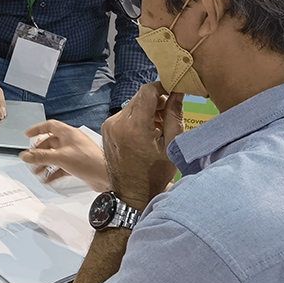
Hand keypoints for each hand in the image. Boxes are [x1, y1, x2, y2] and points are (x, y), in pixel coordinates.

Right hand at [20, 120, 109, 191]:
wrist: (107, 176)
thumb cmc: (91, 162)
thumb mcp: (61, 157)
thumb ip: (41, 157)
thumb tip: (26, 155)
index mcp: (69, 134)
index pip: (49, 126)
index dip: (37, 129)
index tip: (27, 134)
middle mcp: (72, 142)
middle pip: (50, 143)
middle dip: (39, 152)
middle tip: (31, 158)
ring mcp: (75, 153)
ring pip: (55, 156)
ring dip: (45, 163)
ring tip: (37, 171)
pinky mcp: (77, 165)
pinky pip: (61, 167)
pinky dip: (53, 172)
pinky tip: (48, 178)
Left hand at [100, 82, 183, 209]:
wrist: (131, 194)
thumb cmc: (154, 175)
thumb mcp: (172, 145)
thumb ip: (175, 116)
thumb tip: (177, 93)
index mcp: (134, 126)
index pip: (147, 91)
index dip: (163, 88)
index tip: (174, 92)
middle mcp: (117, 123)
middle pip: (139, 97)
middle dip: (157, 101)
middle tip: (170, 114)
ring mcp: (109, 126)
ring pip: (132, 105)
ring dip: (147, 110)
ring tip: (160, 127)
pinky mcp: (106, 130)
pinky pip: (124, 115)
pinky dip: (137, 118)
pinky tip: (147, 132)